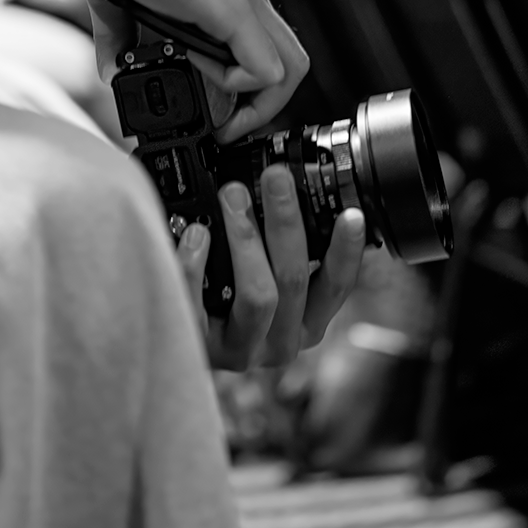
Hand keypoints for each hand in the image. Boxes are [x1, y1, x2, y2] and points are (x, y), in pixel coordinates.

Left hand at [178, 165, 366, 370]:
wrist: (177, 342)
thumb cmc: (227, 302)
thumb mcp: (267, 279)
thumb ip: (284, 247)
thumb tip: (290, 188)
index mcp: (305, 323)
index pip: (335, 287)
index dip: (346, 251)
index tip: (351, 214)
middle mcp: (281, 342)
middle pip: (293, 281)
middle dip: (286, 222)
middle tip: (275, 178)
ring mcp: (242, 349)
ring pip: (259, 296)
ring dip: (247, 240)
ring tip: (232, 196)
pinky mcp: (201, 349)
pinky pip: (200, 305)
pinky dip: (197, 265)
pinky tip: (195, 234)